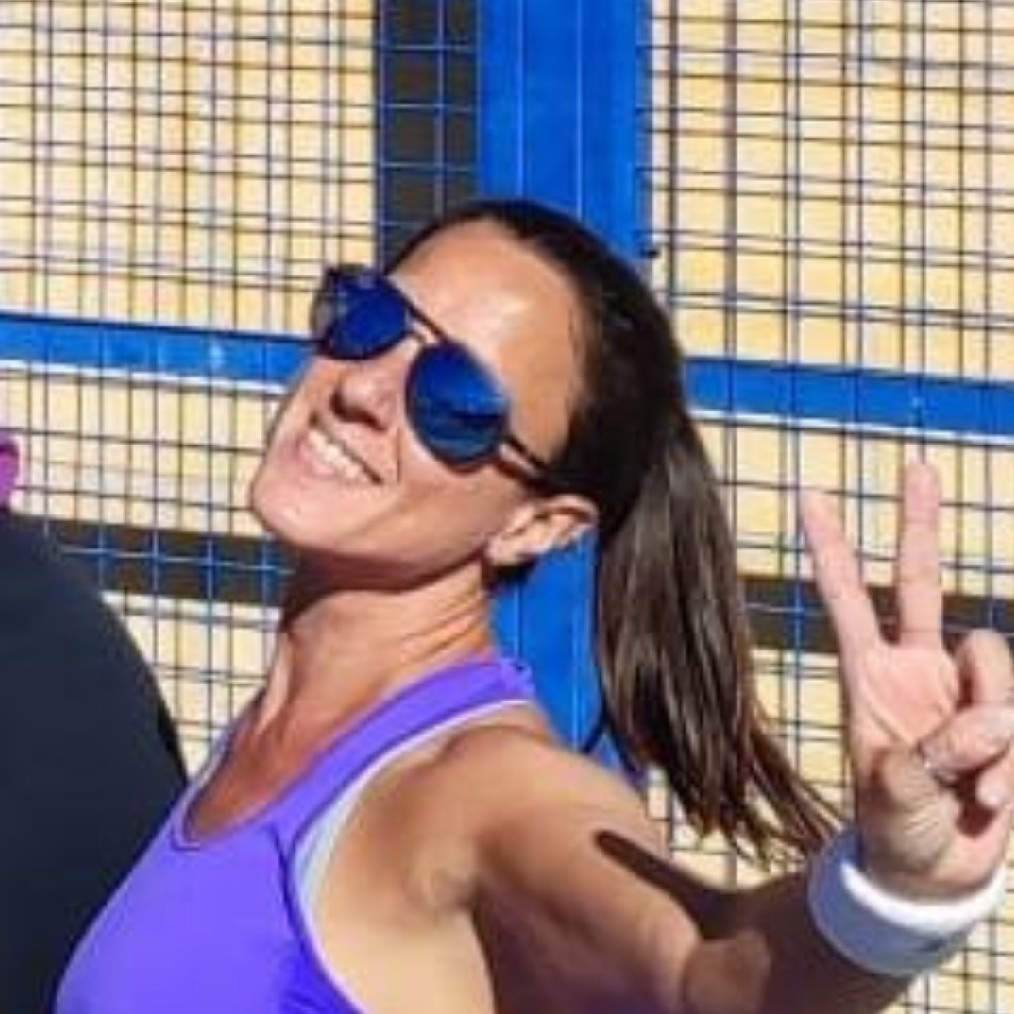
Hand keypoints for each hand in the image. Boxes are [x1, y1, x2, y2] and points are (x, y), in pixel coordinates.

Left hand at [802, 461, 1013, 899]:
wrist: (937, 874)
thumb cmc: (896, 832)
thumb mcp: (895, 801)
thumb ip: (931, 760)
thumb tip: (983, 724)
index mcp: (870, 675)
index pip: (847, 596)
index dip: (831, 547)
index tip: (808, 495)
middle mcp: (916, 667)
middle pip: (922, 579)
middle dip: (919, 521)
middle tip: (914, 462)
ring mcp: (963, 687)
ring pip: (992, 657)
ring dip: (990, 726)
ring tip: (972, 789)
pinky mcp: (1005, 715)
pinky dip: (1011, 759)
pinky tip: (991, 798)